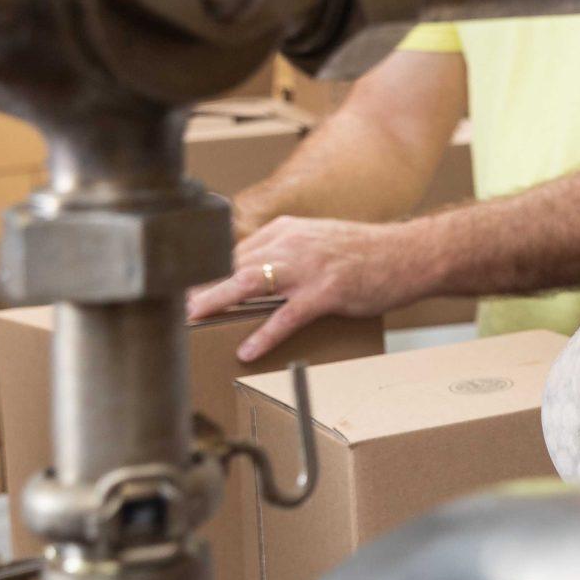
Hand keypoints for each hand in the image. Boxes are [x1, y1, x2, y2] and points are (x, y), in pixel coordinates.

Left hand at [189, 217, 440, 360]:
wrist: (411, 254)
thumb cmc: (368, 252)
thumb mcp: (320, 240)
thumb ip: (286, 252)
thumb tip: (252, 277)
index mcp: (288, 229)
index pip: (234, 251)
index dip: (205, 271)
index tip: (181, 287)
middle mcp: (294, 243)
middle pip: (233, 265)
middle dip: (198, 286)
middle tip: (168, 307)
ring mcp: (310, 267)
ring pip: (250, 284)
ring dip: (215, 301)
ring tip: (190, 319)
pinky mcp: (327, 291)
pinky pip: (286, 316)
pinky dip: (264, 334)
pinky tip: (247, 351)